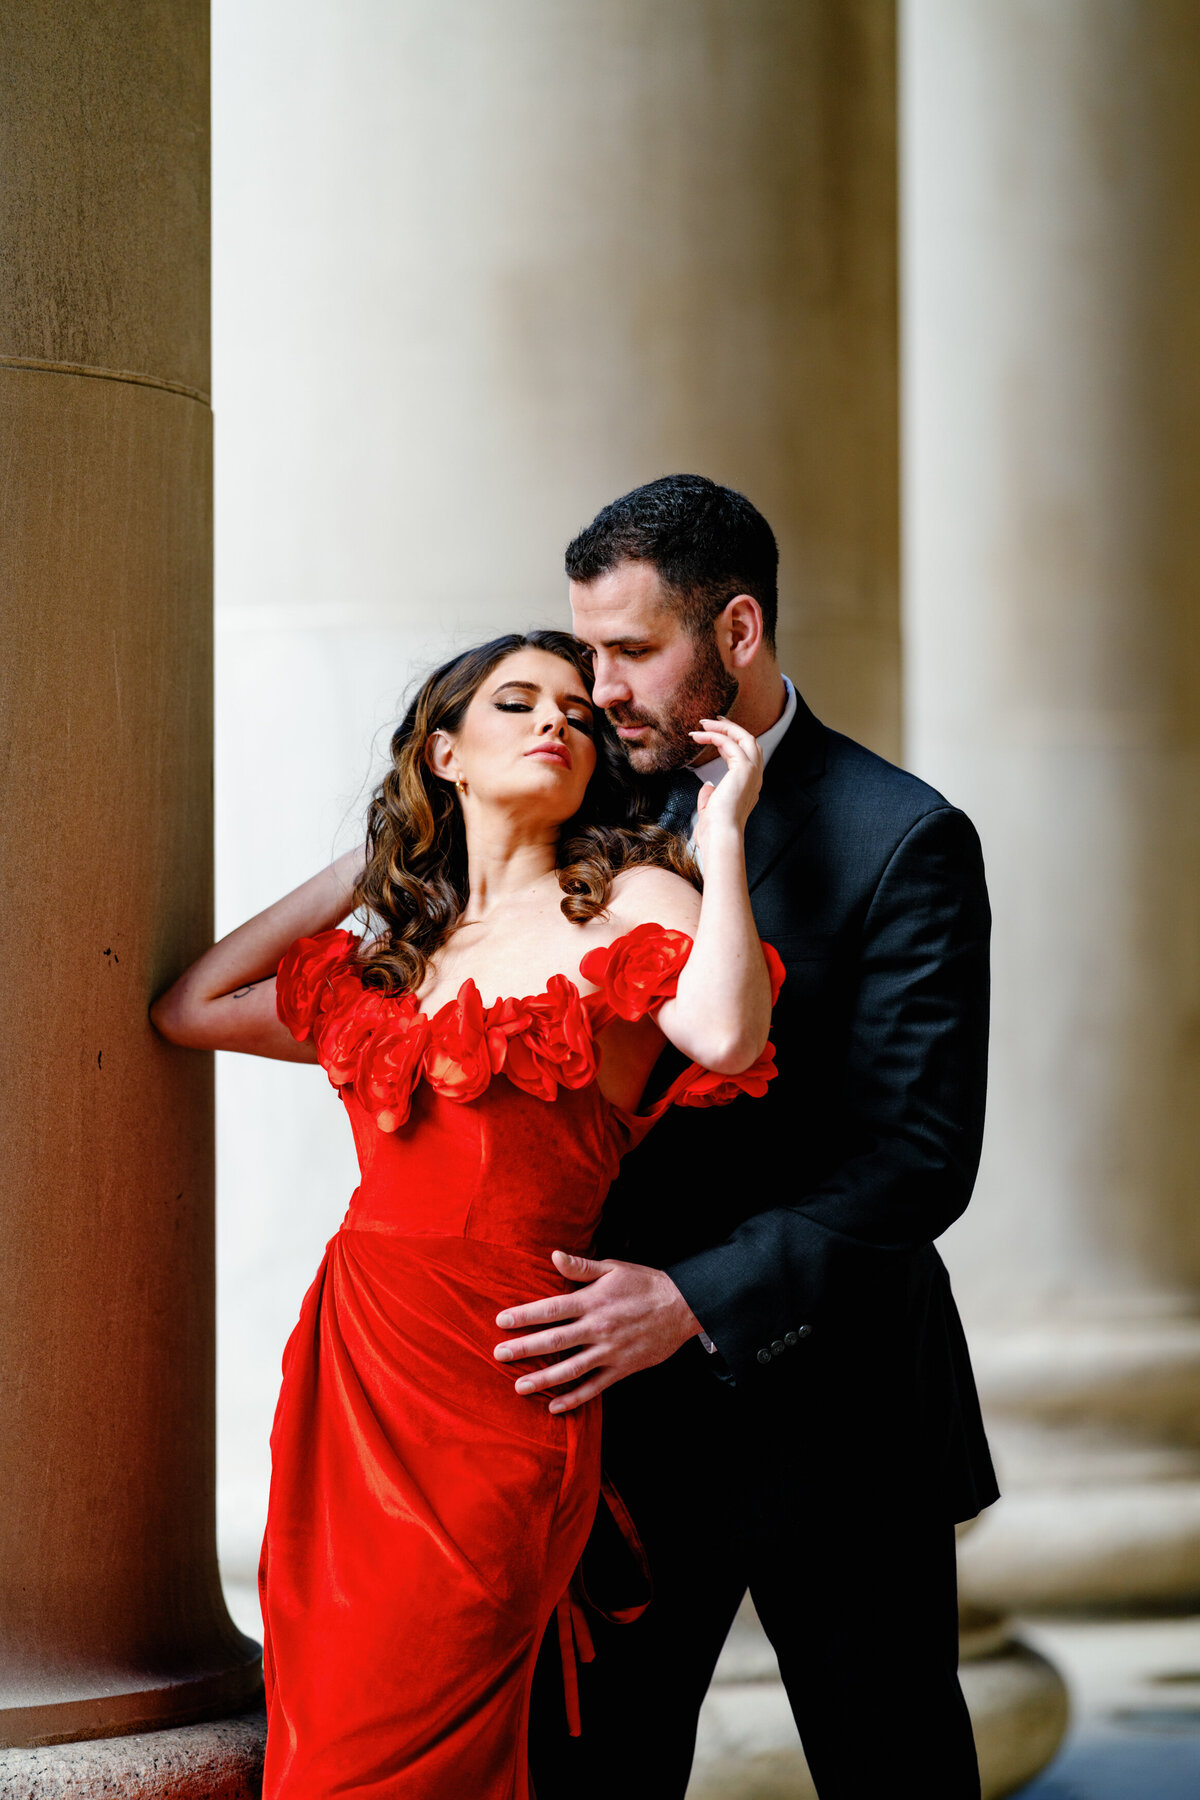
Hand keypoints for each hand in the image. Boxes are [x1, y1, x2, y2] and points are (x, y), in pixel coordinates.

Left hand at [493, 1251, 703, 1412]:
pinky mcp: (622, 1369)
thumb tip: (553, 1256)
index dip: (525, 1315)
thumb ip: (581, 1267)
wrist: (683, 1307)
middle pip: (555, 1341)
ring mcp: (610, 1351)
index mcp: (593, 1301)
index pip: (552, 1309)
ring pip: (571, 1369)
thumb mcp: (613, 1268)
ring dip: (543, 1379)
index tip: (501, 1322)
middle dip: (524, 1348)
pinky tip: (554, 1406)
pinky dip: (574, 1398)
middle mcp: (599, 1327)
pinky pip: (594, 1387)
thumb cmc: (644, 1284)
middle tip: (498, 1355)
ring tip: (519, 1387)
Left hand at [689, 716, 762, 858]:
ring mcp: (753, 772)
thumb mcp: (711, 809)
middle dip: (732, 728)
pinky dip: (714, 735)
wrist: (720, 836)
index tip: (713, 734)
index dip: (729, 742)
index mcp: (749, 786)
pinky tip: (698, 736)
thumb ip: (710, 797)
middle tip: (712, 720)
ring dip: (723, 727)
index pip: (744, 756)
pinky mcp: (744, 769)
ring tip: (703, 723)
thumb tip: (708, 786)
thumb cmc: (714, 830)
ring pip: (744, 737)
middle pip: (750, 741)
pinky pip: (729, 743)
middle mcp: (755, 777)